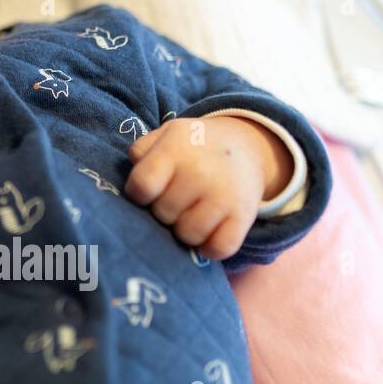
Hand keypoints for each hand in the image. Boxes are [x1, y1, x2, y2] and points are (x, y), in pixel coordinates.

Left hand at [124, 116, 291, 259]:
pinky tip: (208, 232)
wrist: (247, 146)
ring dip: (185, 230)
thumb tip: (135, 182)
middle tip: (175, 200)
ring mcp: (224, 196)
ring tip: (190, 214)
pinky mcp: (244, 216)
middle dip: (163, 211)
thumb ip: (142, 152)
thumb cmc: (195, 146)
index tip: (147, 192)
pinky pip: (219, 249)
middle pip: (163, 214)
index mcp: (175, 150)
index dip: (138, 194)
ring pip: (188, 235)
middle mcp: (200, 173)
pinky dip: (210, 248)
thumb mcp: (166, 135)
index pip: (142, 185)